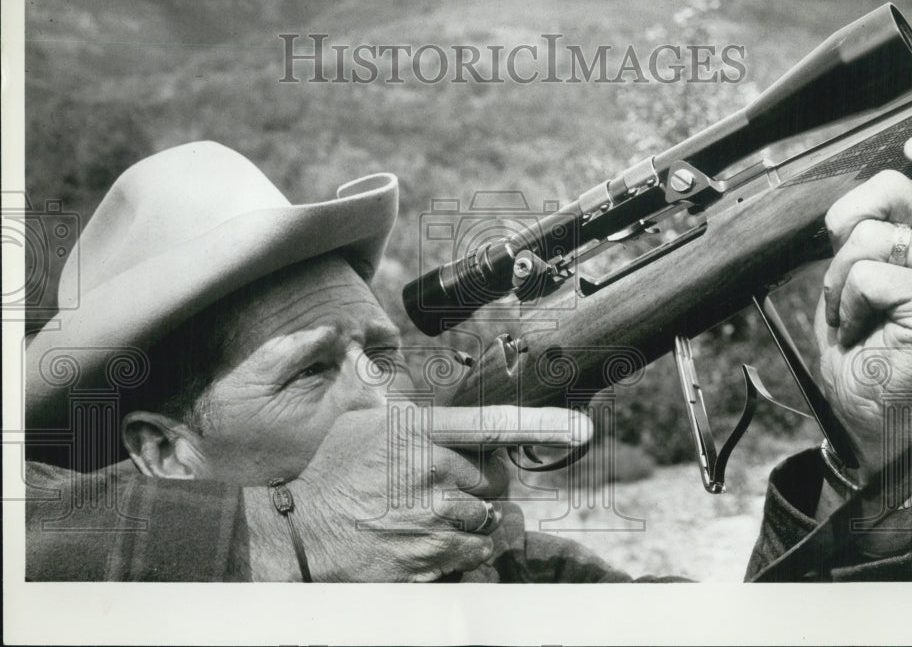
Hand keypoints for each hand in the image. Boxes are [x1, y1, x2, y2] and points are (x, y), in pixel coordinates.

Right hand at [246, 403, 591, 580]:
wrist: (301, 534)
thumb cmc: (333, 474)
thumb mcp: (361, 423)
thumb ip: (402, 405)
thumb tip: (412, 384)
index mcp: (417, 432)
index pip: (490, 424)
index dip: (541, 424)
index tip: (580, 428)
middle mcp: (431, 471)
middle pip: (497, 481)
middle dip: (482, 487)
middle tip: (448, 489)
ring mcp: (433, 518)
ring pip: (489, 519)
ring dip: (475, 520)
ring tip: (435, 515)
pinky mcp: (432, 557)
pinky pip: (476, 552)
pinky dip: (466, 548)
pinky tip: (435, 539)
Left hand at [815, 133, 911, 484]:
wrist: (861, 396)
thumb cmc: (864, 331)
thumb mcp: (864, 266)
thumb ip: (875, 225)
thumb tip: (862, 191)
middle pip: (889, 189)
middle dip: (844, 228)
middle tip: (848, 273)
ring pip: (867, 238)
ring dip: (838, 278)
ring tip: (855, 309)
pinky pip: (866, 277)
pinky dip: (846, 304)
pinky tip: (863, 327)